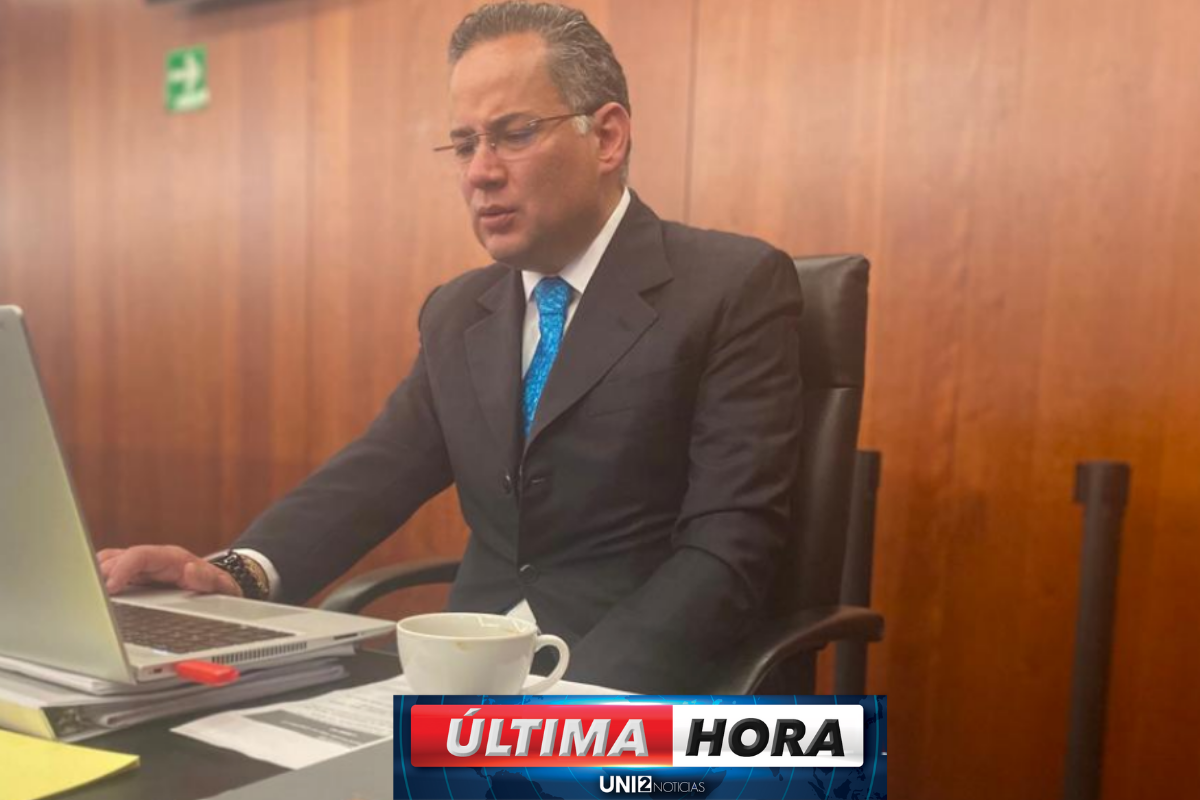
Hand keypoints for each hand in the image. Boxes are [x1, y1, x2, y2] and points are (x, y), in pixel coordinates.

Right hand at [96, 545, 242, 596]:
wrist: (219, 589)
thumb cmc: (218, 588)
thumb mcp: (222, 586)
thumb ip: (208, 579)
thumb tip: (190, 570)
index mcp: (173, 558)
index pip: (140, 555)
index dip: (122, 569)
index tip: (109, 587)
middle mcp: (155, 560)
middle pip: (118, 558)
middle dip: (100, 573)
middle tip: (89, 594)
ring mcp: (142, 569)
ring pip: (109, 563)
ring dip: (94, 575)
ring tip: (83, 594)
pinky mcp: (135, 579)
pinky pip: (109, 574)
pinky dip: (96, 582)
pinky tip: (89, 596)